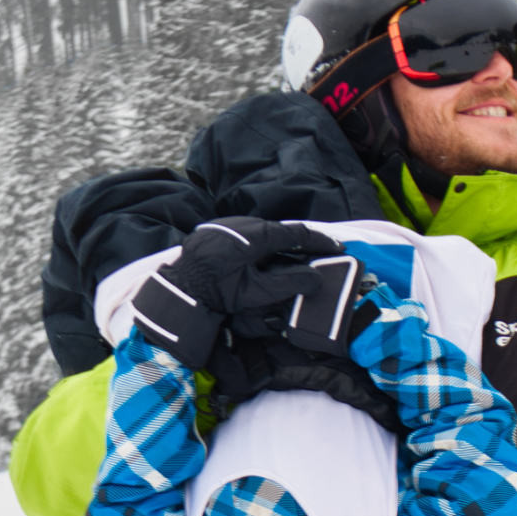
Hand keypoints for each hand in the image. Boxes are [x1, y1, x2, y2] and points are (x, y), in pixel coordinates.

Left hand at [131, 217, 335, 366]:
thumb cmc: (217, 292)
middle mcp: (242, 223)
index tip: (336, 247)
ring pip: (264, 229)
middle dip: (302, 241)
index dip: (319, 241)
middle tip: (321, 251)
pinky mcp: (217, 229)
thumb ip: (288, 284)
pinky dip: (264, 241)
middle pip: (281, 229)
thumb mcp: (256, 292)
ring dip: (282, 241)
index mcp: (256, 235)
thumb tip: (316, 278)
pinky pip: (248, 231)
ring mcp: (228, 224)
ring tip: (298, 254)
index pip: (296, 233)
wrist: (180, 287)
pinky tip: (267, 254)